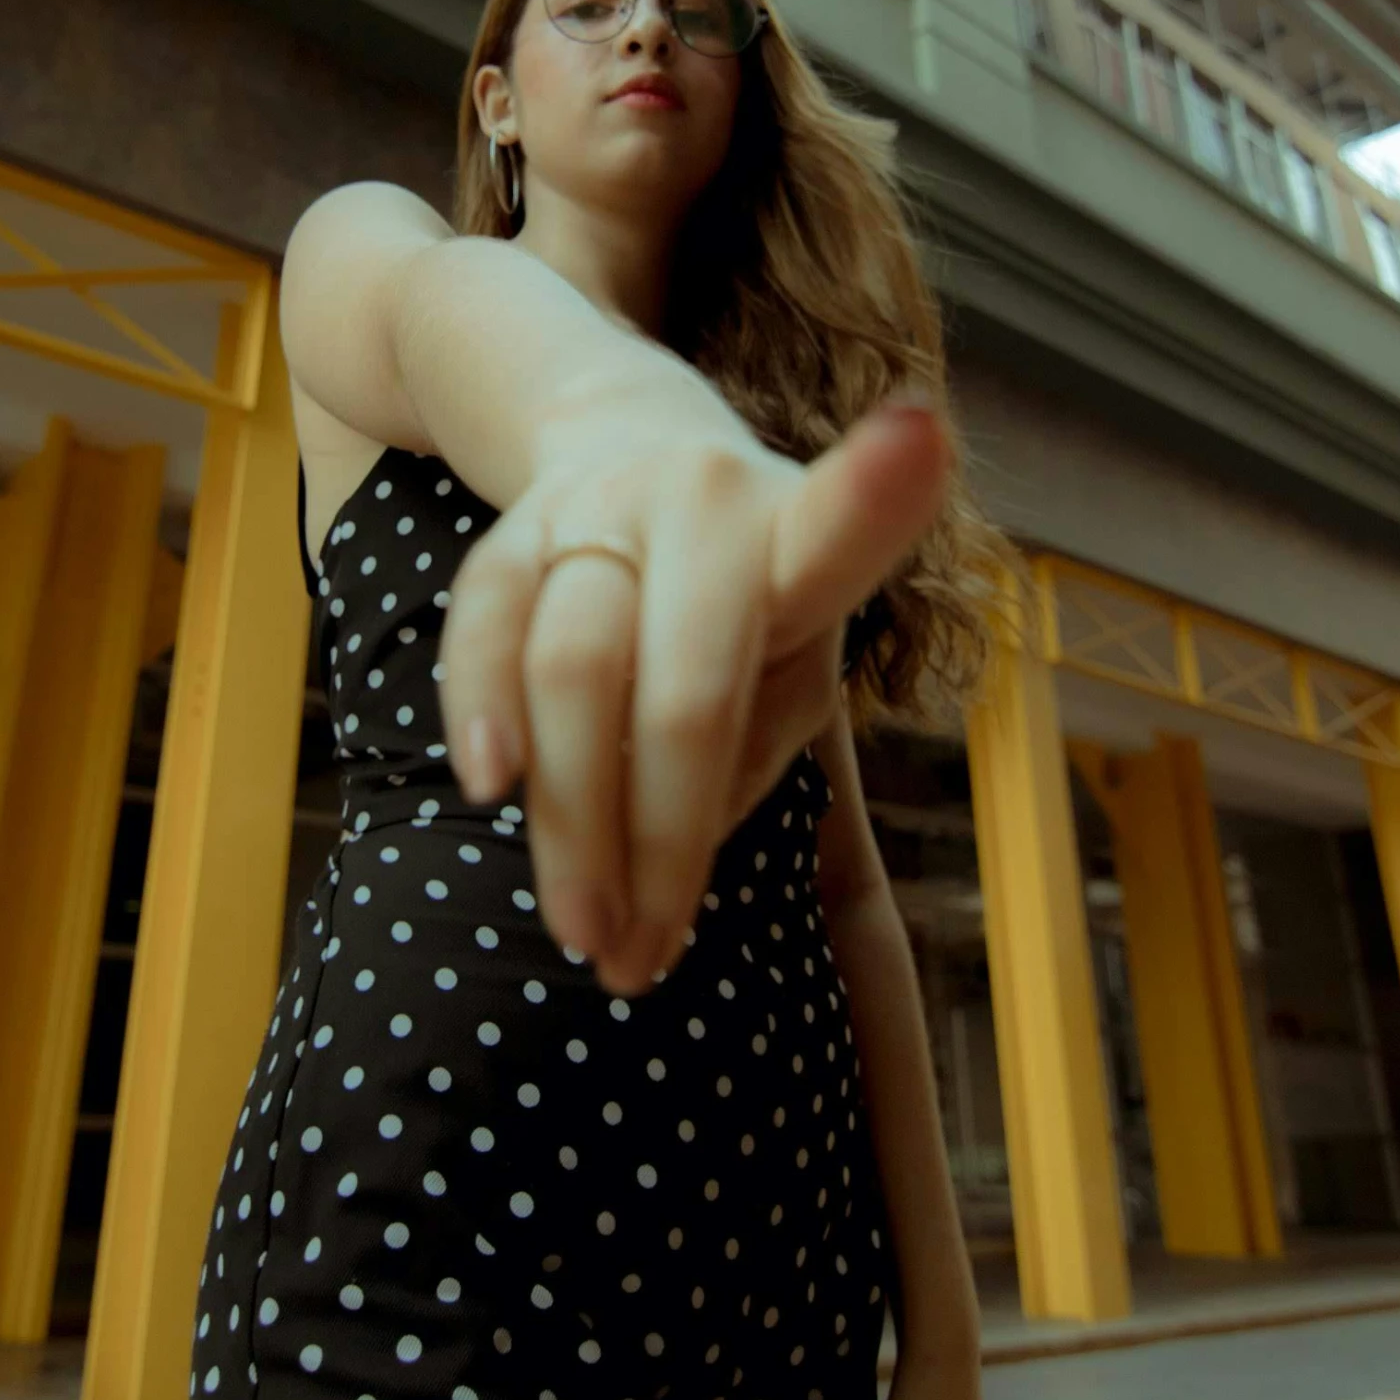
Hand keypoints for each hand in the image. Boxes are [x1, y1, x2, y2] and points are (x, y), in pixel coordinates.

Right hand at [436, 398, 948, 993]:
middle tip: (634, 963)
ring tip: (583, 932)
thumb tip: (662, 870)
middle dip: (655, 846)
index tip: (919, 438)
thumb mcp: (790, 652)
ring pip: (569, 670)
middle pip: (676, 694)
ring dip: (571, 824)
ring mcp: (599, 508)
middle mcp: (702, 504)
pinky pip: (485, 626)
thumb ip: (750, 753)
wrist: (626, 436)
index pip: (837, 534)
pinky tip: (491, 790)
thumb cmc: (739, 589)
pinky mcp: (512, 526)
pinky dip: (480, 713)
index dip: (877, 492)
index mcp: (795, 537)